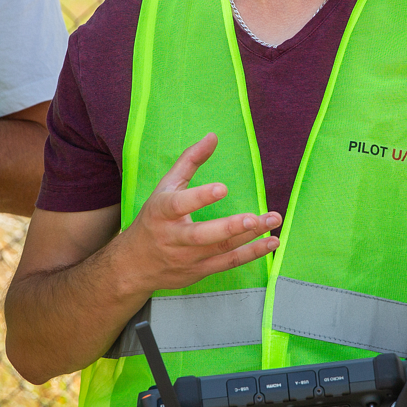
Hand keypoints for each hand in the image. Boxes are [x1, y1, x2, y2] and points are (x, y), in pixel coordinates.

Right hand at [112, 133, 279, 294]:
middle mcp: (174, 237)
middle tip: (254, 217)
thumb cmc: (154, 219)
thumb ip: (189, 161)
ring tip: (272, 222)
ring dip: (250, 238)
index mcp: (162, 212)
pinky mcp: (200, 270)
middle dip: (230, 227)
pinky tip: (270, 243)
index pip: (179, 205)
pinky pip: (228, 263)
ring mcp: (188, 257)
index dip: (200, 197)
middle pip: (203, 235)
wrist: (134, 265)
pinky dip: (251, 254)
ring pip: (221, 249)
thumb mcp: (166, 187)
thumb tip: (213, 136)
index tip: (222, 188)